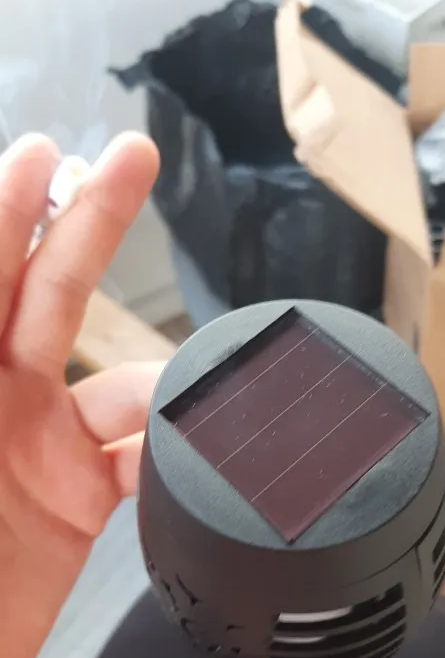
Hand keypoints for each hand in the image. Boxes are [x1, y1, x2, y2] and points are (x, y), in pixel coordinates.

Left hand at [0, 133, 160, 657]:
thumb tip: (33, 322)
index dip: (8, 213)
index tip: (42, 154)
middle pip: (49, 297)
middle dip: (90, 226)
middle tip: (130, 157)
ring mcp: (41, 452)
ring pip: (119, 385)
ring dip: (165, 381)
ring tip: (212, 382)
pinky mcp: (78, 502)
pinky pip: (145, 462)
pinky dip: (179, 455)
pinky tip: (205, 455)